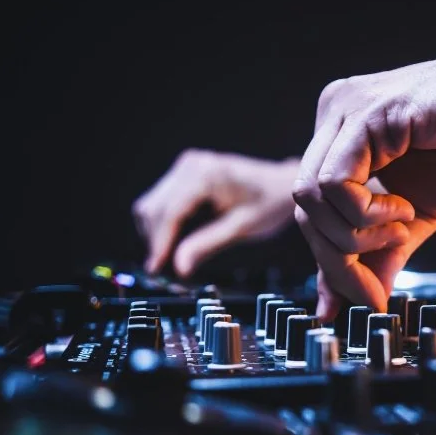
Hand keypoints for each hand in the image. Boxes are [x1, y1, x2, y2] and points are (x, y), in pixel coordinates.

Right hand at [133, 149, 298, 276]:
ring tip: (171, 255)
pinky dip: (164, 222)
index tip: (156, 268)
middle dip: (156, 239)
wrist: (283, 184)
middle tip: (164, 268)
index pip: (170, 213)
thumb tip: (180, 267)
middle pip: (154, 209)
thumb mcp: (241, 228)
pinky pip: (162, 200)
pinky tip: (177, 239)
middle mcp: (191, 165)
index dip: (160, 243)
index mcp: (206, 175)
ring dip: (157, 231)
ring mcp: (187, 166)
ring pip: (152, 205)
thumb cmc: (270, 203)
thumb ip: (207, 245)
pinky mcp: (186, 173)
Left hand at [293, 36, 435, 317]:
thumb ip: (387, 251)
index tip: (369, 301)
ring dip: (356, 236)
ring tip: (404, 228)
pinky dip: (365, 213)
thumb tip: (360, 300)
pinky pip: (335, 183)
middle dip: (339, 263)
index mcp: (345, 138)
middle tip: (377, 288)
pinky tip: (404, 209)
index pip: (313, 212)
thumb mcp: (424, 215)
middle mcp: (337, 118)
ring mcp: (347, 110)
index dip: (333, 266)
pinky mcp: (368, 111)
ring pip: (310, 199)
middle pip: (305, 209)